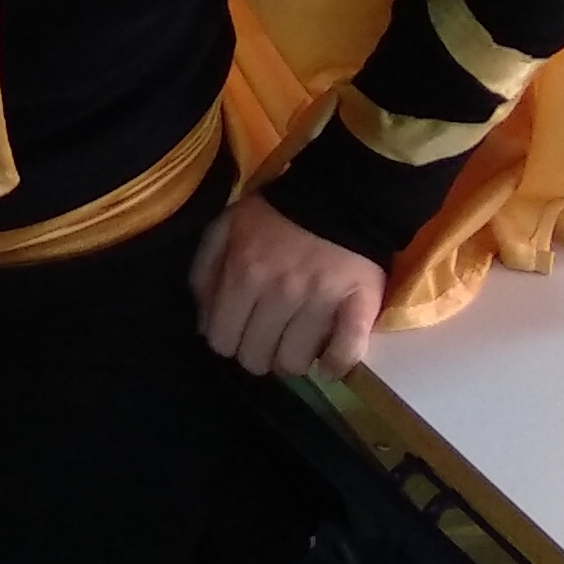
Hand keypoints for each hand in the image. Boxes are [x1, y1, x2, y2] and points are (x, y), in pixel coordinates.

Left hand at [192, 193, 384, 377]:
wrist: (339, 198)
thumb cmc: (275, 217)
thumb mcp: (225, 229)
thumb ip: (205, 273)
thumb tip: (204, 326)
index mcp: (244, 272)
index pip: (222, 340)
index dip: (227, 341)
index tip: (239, 332)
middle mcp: (280, 291)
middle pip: (256, 359)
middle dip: (258, 353)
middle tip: (269, 337)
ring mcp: (321, 302)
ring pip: (294, 364)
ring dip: (293, 359)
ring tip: (297, 342)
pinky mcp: (359, 308)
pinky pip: (343, 356)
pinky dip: (334, 365)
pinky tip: (327, 358)